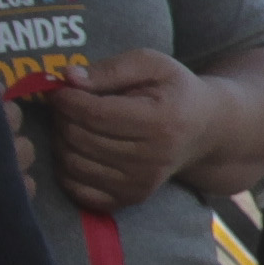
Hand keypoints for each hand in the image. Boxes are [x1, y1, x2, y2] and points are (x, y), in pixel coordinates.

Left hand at [33, 49, 202, 211]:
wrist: (204, 131)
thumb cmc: (174, 92)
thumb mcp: (151, 64)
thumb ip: (111, 68)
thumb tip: (68, 78)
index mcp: (160, 122)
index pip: (95, 114)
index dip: (66, 99)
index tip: (59, 88)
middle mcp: (152, 160)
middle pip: (79, 138)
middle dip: (62, 117)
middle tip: (66, 104)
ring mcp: (140, 185)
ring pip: (73, 163)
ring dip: (61, 140)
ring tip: (72, 123)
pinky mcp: (129, 199)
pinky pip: (77, 189)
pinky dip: (66, 169)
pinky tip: (77, 149)